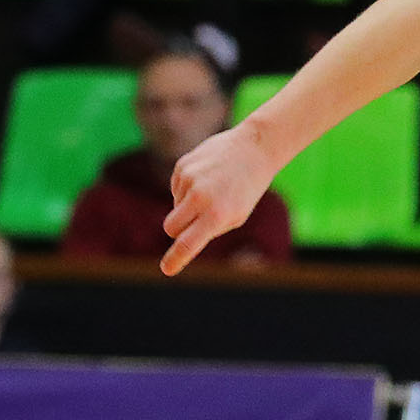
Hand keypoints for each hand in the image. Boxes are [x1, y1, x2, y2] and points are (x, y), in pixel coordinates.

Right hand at [161, 120, 278, 275]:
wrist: (254, 149)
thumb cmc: (247, 189)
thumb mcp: (236, 216)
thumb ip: (209, 229)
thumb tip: (181, 238)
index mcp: (217, 215)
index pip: (188, 244)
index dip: (175, 259)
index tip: (166, 269)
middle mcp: (200, 197)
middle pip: (171, 227)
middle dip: (177, 232)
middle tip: (194, 225)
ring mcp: (188, 180)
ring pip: (174, 207)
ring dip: (187, 206)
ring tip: (213, 191)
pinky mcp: (182, 166)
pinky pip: (175, 188)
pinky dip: (187, 189)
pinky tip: (206, 179)